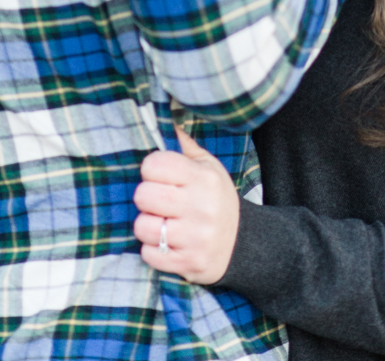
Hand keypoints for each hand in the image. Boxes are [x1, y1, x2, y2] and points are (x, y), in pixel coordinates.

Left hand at [133, 126, 239, 284]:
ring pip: (143, 227)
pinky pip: (149, 254)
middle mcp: (200, 207)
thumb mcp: (209, 167)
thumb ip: (184, 146)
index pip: (155, 164)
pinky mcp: (187, 264)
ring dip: (147, 225)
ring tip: (161, 222)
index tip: (158, 175)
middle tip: (158, 201)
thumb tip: (164, 120)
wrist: (241, 244)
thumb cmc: (216, 199)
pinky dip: (152, 249)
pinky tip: (166, 242)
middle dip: (146, 197)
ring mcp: (194, 238)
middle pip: (144, 195)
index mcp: (203, 178)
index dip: (151, 169)